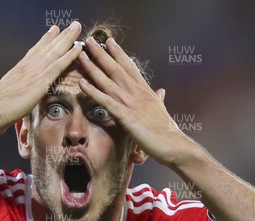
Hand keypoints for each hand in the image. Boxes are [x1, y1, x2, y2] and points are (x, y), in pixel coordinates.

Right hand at [0, 22, 82, 136]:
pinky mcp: (40, 82)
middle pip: (46, 47)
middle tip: (72, 25)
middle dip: (60, 35)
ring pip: (54, 52)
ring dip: (68, 39)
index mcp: (16, 71)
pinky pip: (58, 65)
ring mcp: (33, 72)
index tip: (53, 31)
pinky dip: (69, 55)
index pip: (33, 52)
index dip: (45, 41)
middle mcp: (26, 67)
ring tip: (77, 27)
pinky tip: (78, 48)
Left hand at [77, 36, 196, 166]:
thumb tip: (161, 91)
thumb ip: (159, 98)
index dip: (119, 53)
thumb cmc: (167, 131)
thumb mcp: (162, 110)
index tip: (109, 41)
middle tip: (89, 40)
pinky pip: (106, 101)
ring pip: (108, 81)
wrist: (173, 145)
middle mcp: (137, 92)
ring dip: (93, 68)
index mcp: (145, 90)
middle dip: (101, 54)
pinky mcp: (126, 116)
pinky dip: (93, 91)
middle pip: (116, 68)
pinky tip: (82, 83)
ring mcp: (131, 103)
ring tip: (81, 56)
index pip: (130, 67)